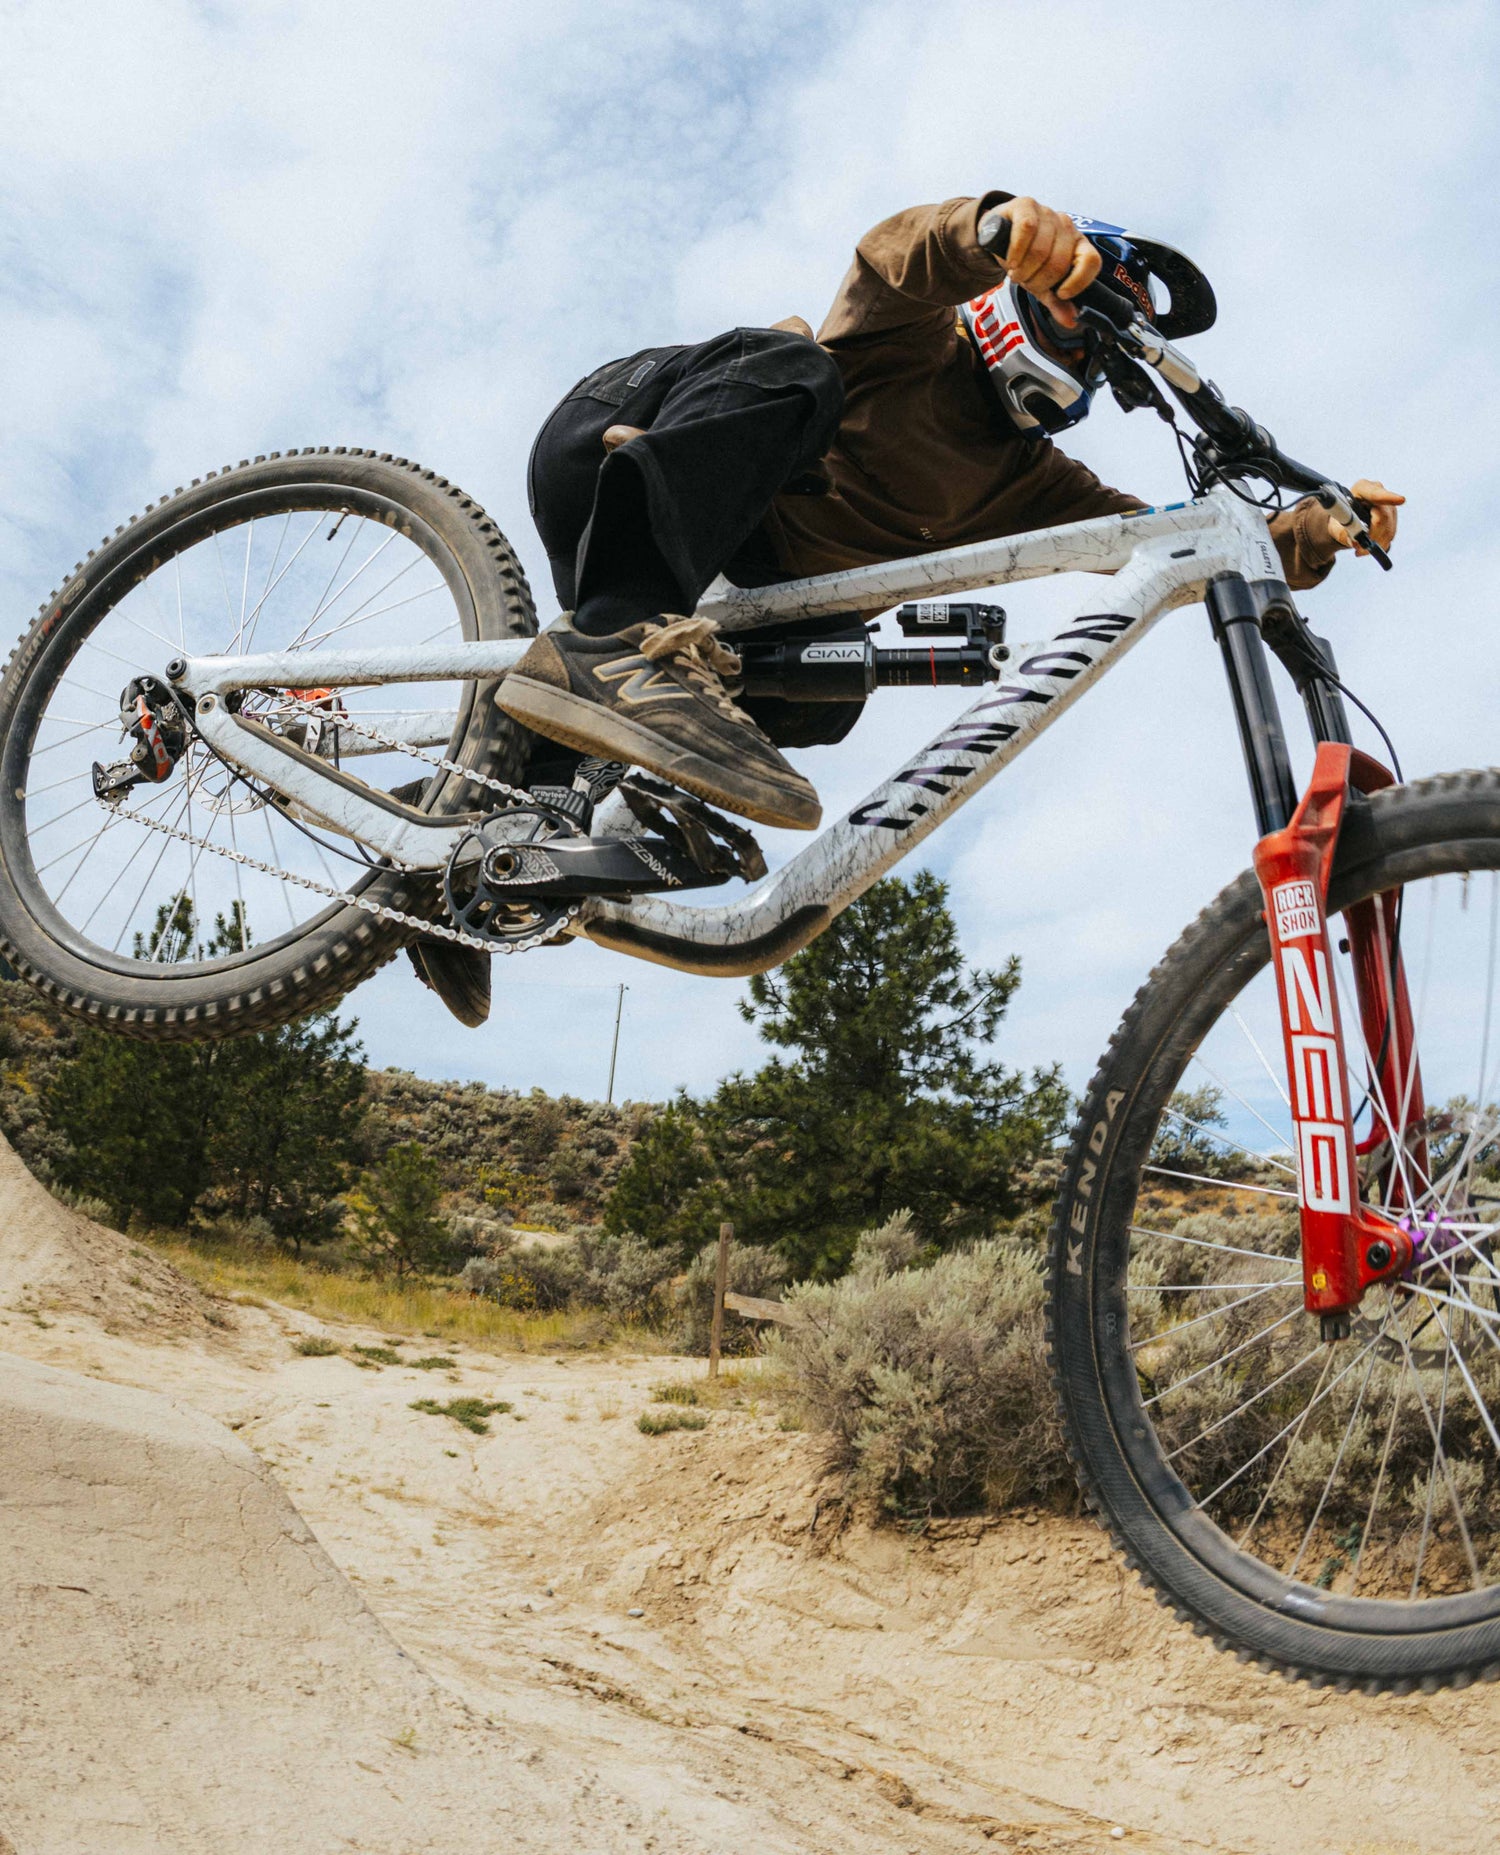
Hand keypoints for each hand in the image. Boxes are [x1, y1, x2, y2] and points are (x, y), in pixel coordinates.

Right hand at [992, 197, 1100, 327]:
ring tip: (1016, 272)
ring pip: (1041, 250)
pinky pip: (1026, 230)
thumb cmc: (1023, 257)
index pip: (1091, 261)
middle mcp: (1066, 227)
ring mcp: (1047, 214)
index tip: (1060, 293)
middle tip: (1026, 282)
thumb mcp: (1041, 282)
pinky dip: (1016, 251)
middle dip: (1038, 281)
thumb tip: (1071, 321)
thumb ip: (1056, 301)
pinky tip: (1010, 260)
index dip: (1078, 281)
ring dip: (1023, 269)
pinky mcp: (1027, 205)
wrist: (997, 234)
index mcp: (1076, 245)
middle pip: (1059, 263)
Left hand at [1328, 479, 1403, 554]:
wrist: (1344, 517)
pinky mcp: (1392, 518)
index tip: (1400, 500)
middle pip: (1383, 517)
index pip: (1375, 494)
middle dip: (1372, 535)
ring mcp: (1388, 505)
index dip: (1388, 497)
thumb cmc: (1338, 517)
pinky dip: (1379, 545)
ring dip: (1375, 543)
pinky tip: (1367, 549)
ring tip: (1359, 550)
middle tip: (1358, 548)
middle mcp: (1379, 493)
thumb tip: (1356, 541)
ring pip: (1388, 528)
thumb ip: (1343, 531)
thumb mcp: (1334, 523)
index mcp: (1362, 488)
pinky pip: (1390, 535)